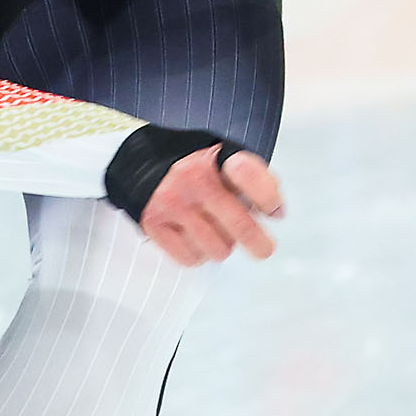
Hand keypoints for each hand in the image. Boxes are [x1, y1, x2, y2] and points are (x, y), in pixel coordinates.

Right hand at [140, 146, 283, 266]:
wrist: (137, 160)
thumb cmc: (192, 164)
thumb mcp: (222, 156)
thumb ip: (253, 178)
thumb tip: (278, 213)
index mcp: (215, 157)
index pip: (252, 178)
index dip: (269, 199)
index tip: (274, 212)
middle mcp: (194, 179)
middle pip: (241, 227)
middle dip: (259, 244)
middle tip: (263, 249)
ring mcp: (172, 203)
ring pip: (218, 250)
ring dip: (222, 246)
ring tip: (214, 231)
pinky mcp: (154, 223)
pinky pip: (191, 259)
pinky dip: (197, 254)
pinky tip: (194, 238)